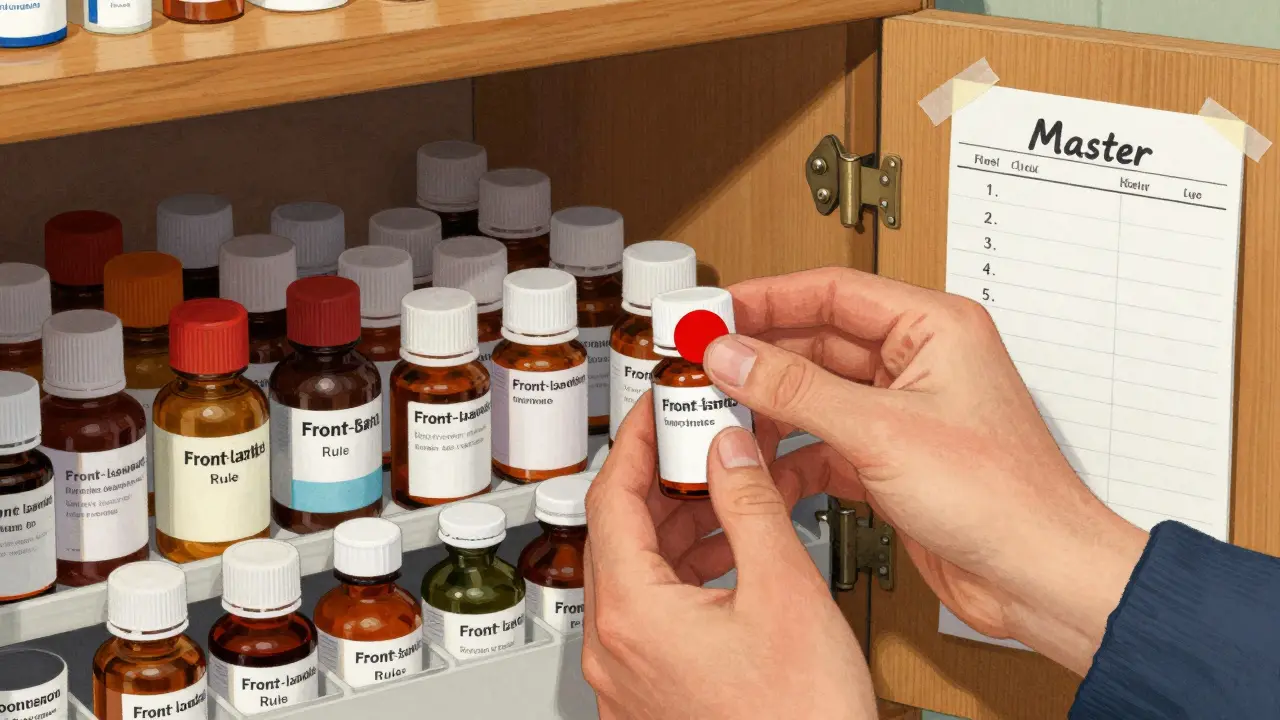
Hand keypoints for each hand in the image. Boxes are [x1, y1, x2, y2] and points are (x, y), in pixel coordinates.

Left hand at [581, 399, 876, 719]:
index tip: (653, 405)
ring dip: (679, 528)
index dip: (633, 440)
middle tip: (697, 440)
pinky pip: (653, 618)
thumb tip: (728, 449)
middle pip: (620, 535)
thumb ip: (750, 506)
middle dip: (662, 480)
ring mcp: (629, 681)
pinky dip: (686, 575)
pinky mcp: (653, 699)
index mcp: (632, 616)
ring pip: (639, 577)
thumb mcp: (784, 593)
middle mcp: (615, 651)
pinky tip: (728, 557)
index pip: (609, 498)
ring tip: (726, 492)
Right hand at [693, 267, 1147, 675]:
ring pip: (817, 395)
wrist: (1038, 578)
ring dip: (771, 408)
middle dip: (759, 356)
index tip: (715, 309)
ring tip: (721, 416)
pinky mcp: (893, 460)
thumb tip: (735, 355)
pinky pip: (825, 442)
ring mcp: (904, 413)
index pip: (832, 292)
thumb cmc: (1004, 497)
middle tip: (703, 363)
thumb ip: (797, 389)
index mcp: (933, 329)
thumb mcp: (882, 431)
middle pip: (817, 342)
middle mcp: (919, 364)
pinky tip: (760, 466)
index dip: (766, 298)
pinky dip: (792, 453)